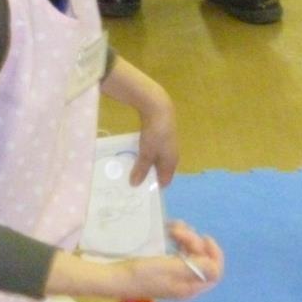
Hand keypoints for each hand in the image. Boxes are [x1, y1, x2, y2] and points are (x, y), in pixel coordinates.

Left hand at [100, 59, 178, 185]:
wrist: (159, 108)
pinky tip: (134, 156)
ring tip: (130, 172)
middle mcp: (171, 155)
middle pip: (159, 171)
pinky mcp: (160, 138)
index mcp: (171, 161)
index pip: (165, 181)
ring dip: (144, 166)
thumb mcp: (146, 153)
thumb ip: (141, 169)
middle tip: (131, 184)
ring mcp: (166, 146)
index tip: (139, 193)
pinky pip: (151, 152)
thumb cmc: (156, 133)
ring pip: (154, 161)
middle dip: (147, 177)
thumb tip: (135, 185)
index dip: (153, 187)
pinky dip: (144, 156)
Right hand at [121, 221, 222, 300]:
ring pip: (191, 252)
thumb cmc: (142, 274)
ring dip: (185, 237)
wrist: (115, 278)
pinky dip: (177, 240)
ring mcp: (175, 274)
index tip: (203, 237)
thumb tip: (216, 269)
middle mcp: (185, 282)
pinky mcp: (166, 267)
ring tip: (171, 228)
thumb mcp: (169, 269)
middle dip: (193, 241)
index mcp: (189, 287)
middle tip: (177, 231)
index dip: (214, 254)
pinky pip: (179, 251)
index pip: (214, 273)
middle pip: (202, 258)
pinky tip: (168, 230)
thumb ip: (194, 268)